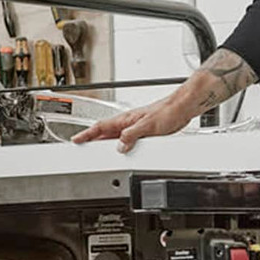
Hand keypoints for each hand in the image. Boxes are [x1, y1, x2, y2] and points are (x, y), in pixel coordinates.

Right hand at [71, 92, 195, 153]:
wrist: (183, 107)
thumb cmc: (168, 111)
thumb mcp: (148, 126)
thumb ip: (132, 136)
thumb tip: (120, 146)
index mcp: (125, 119)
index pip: (101, 127)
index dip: (87, 134)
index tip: (76, 139)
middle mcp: (129, 123)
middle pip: (106, 133)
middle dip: (93, 140)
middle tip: (83, 147)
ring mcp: (136, 127)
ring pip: (117, 137)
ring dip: (108, 144)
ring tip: (99, 152)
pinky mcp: (146, 132)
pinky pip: (129, 140)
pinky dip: (123, 146)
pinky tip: (124, 150)